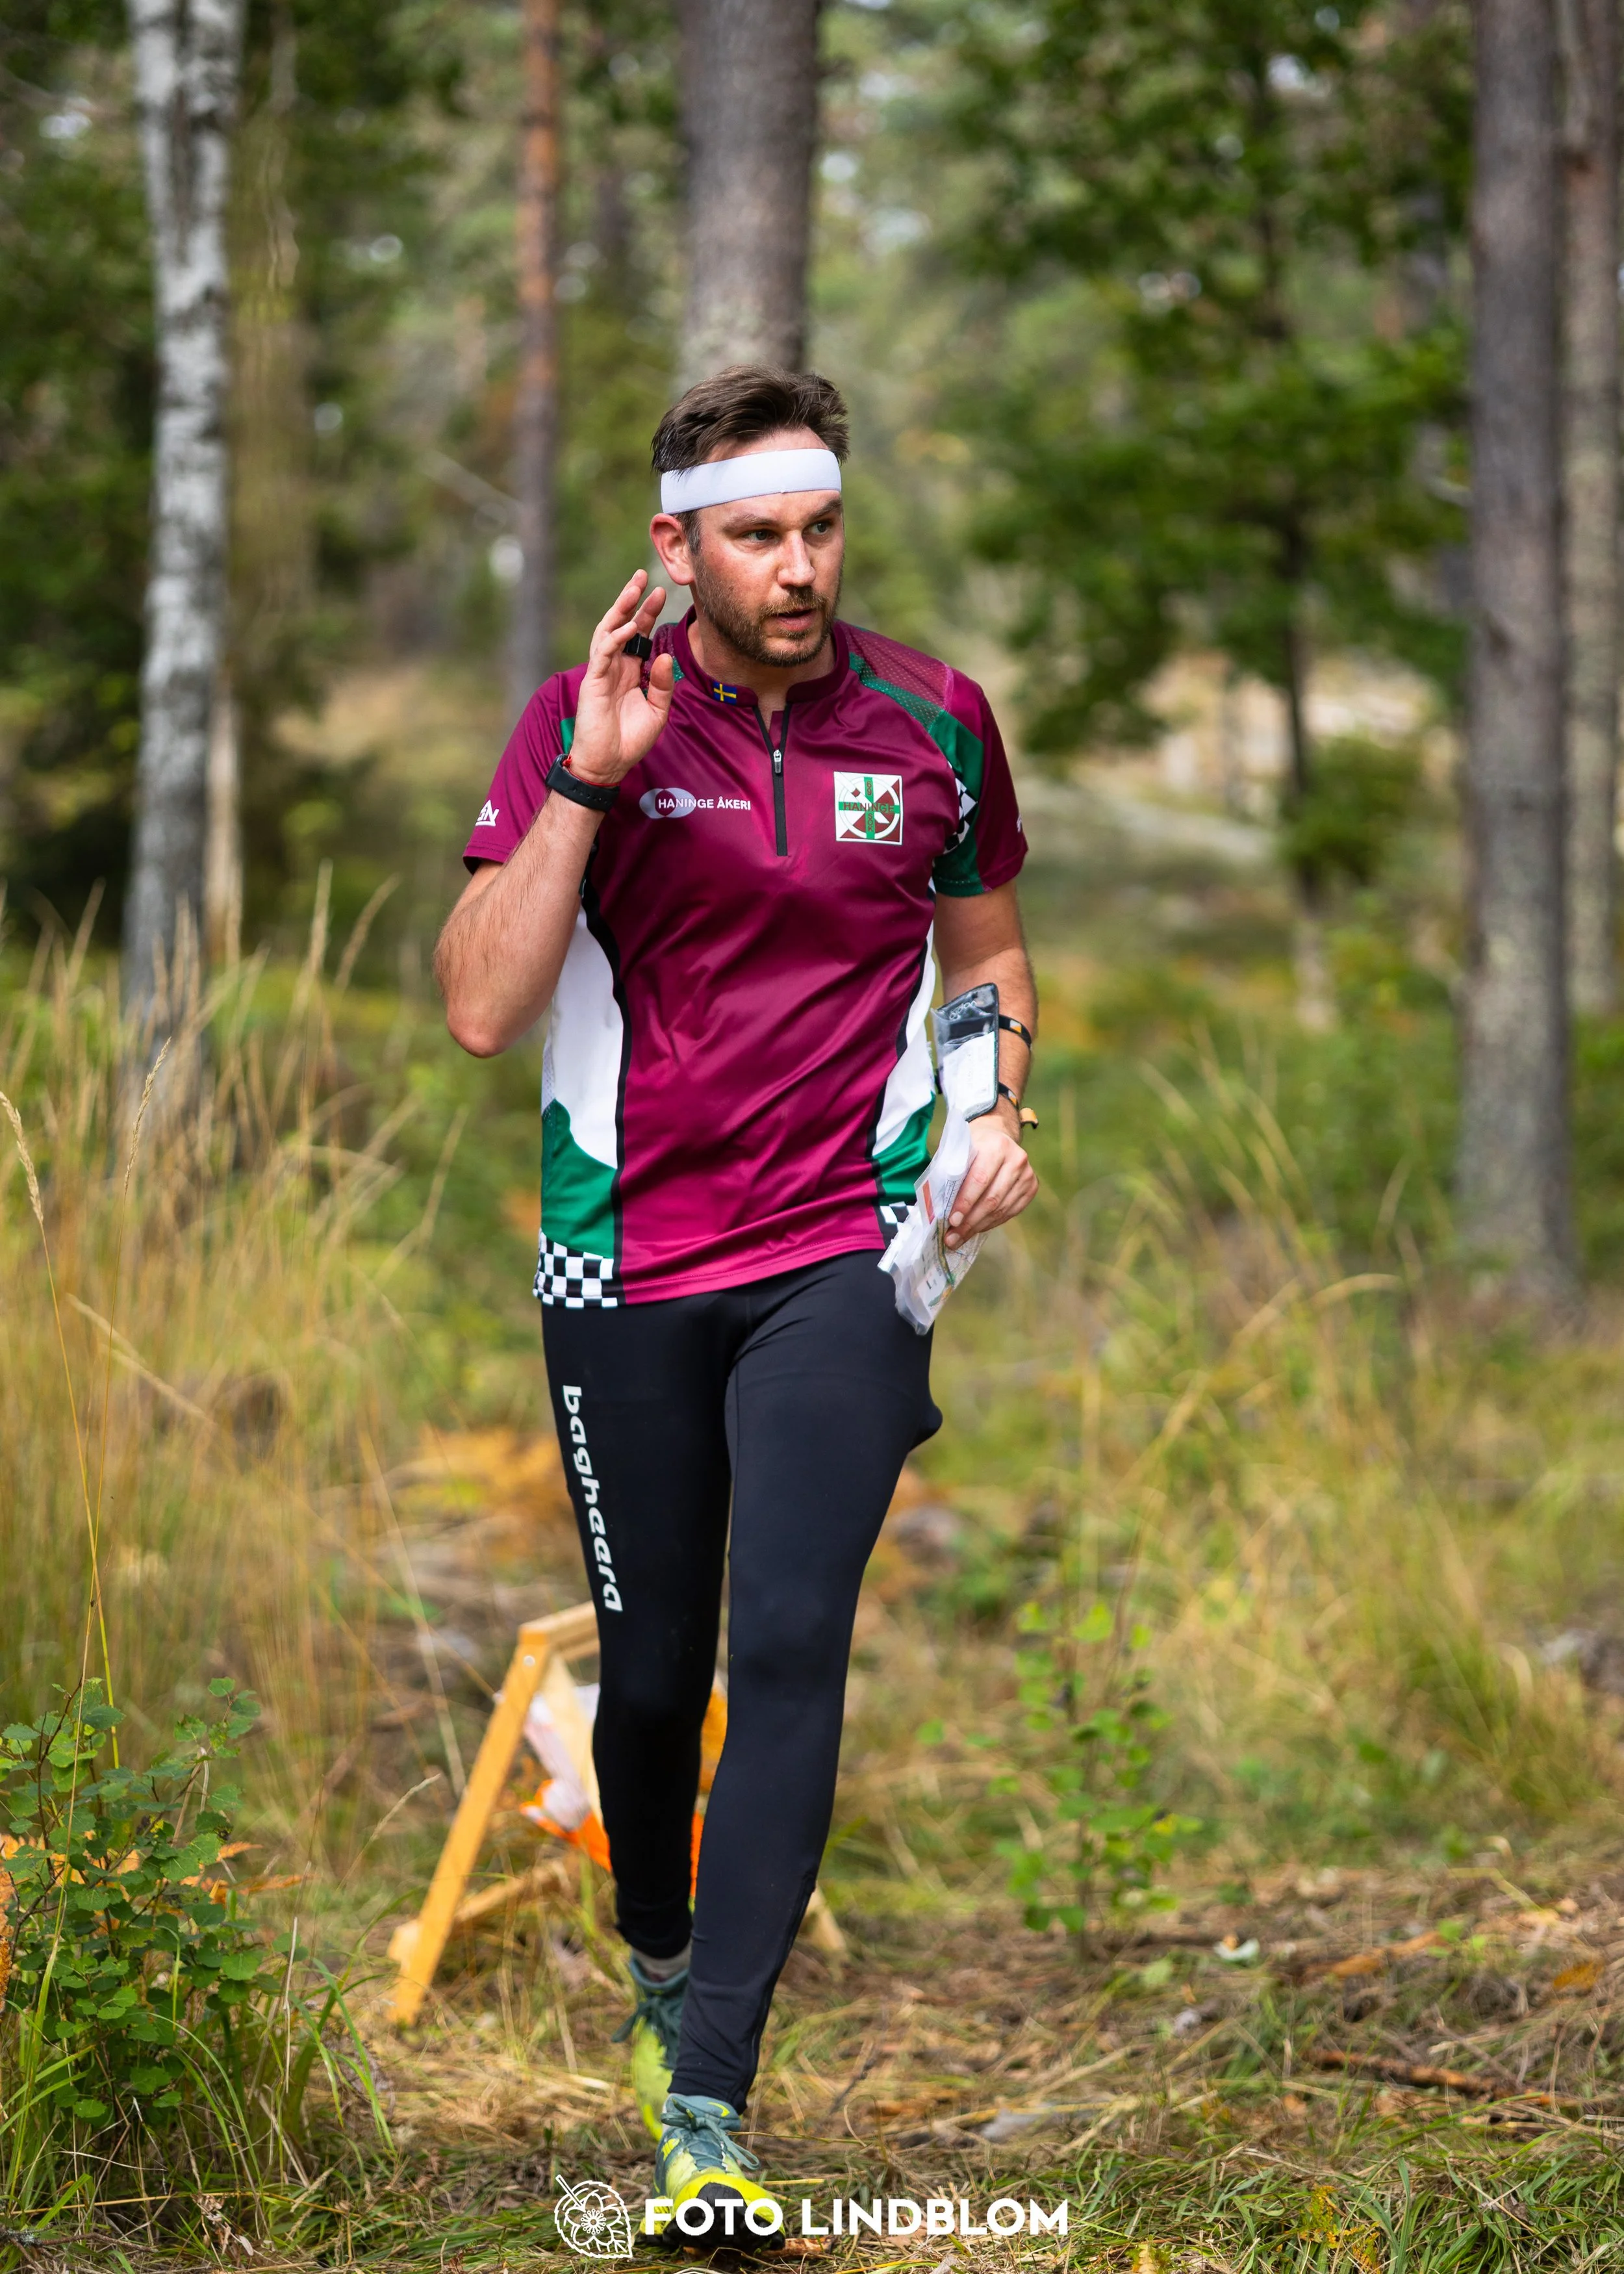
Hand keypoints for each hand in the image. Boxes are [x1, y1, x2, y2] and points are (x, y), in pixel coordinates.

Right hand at [568, 572, 675, 785]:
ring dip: (620, 609)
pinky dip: (615, 638)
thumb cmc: (629, 741)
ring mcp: (601, 672)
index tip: (662, 593)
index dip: (648, 614)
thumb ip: (662, 684)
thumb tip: (666, 657)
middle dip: (632, 601)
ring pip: (608, 631)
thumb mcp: (657, 712)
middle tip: (643, 576)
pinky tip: (628, 627)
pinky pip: (603, 653)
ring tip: (633, 588)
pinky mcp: (593, 682)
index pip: (638, 636)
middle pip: (621, 625)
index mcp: (628, 672)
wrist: (608, 765)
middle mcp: (614, 667)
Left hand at [945, 1102, 1037, 1247]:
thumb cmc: (972, 1146)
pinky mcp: (1031, 1187)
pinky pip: (1010, 1212)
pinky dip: (991, 1223)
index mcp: (996, 1146)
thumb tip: (939, 1208)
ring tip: (960, 1237)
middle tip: (952, 1237)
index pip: (979, 1179)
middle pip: (992, 1199)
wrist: (997, 1136)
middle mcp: (1016, 1159)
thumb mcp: (959, 1150)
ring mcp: (1027, 1175)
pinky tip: (977, 1229)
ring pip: (1001, 1209)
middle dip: (970, 1221)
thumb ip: (952, 1173)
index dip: (966, 1202)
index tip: (952, 1221)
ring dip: (979, 1226)